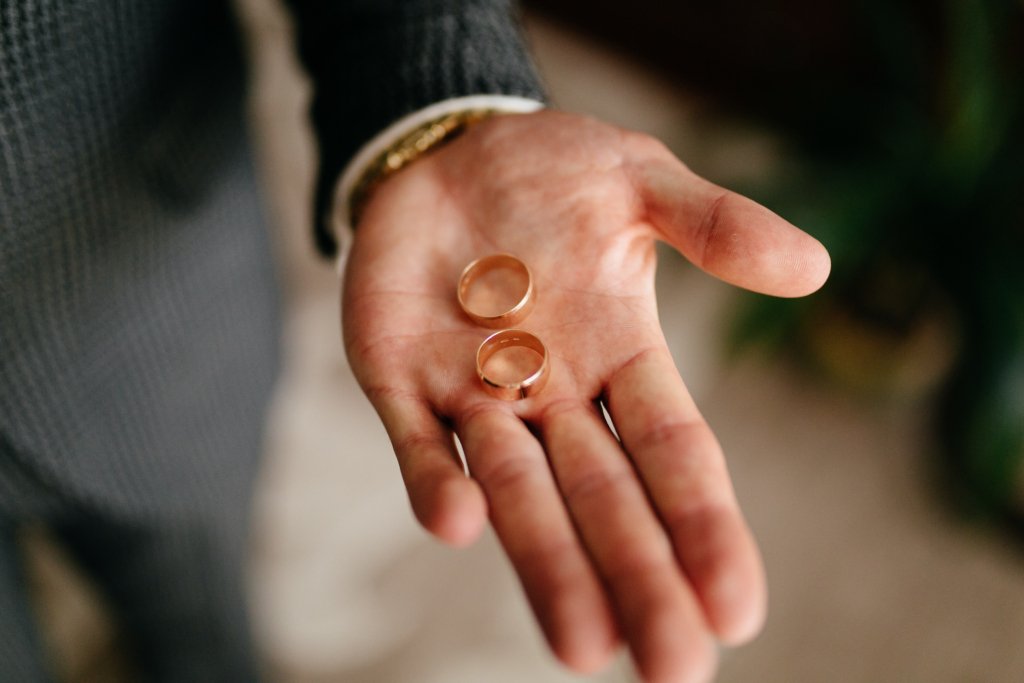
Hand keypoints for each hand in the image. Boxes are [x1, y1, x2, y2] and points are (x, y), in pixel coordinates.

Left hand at [341, 110, 828, 682]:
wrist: (448, 152)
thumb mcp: (642, 182)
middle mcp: (555, 393)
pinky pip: (418, 444)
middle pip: (603, 497)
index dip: (705, 526)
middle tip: (675, 667)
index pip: (675, 453)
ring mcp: (475, 392)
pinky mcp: (401, 378)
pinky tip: (460, 525)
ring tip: (583, 646)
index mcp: (623, 354)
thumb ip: (715, 224)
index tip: (739, 608)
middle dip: (637, 576)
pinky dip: (437, 484)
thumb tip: (813, 268)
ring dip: (546, 563)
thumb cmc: (554, 172)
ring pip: (516, 492)